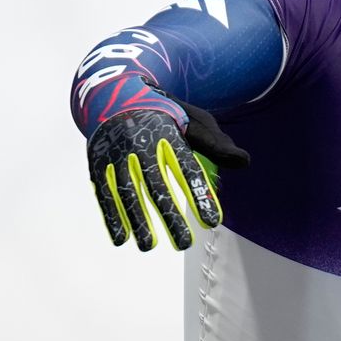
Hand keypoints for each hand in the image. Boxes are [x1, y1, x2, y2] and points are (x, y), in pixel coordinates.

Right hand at [87, 101, 247, 250]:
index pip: (186, 167)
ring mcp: (115, 151)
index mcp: (168, 131)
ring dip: (137, 220)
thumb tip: (244, 162)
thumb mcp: (193, 121)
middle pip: (156, 184)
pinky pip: (104, 191)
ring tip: (149, 247)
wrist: (114, 94)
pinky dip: (111, 215)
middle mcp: (139, 141)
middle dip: (169, 216)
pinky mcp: (96, 160)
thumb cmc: (164, 115)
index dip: (199, 194)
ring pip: (127, 190)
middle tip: (184, 244)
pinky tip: (121, 238)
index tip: (212, 222)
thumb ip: (216, 143)